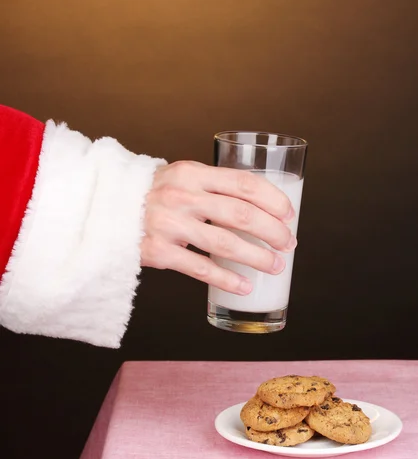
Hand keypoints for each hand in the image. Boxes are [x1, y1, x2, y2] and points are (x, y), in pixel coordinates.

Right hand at [141, 161, 296, 294]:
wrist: (105, 209)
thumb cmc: (151, 195)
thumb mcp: (179, 177)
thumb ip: (210, 186)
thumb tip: (255, 206)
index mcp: (192, 173)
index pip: (244, 183)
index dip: (273, 199)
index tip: (289, 214)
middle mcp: (182, 196)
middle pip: (241, 215)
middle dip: (273, 231)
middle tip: (287, 244)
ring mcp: (169, 225)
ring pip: (226, 243)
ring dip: (258, 257)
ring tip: (275, 266)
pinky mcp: (159, 252)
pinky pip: (201, 268)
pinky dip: (228, 279)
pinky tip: (244, 286)